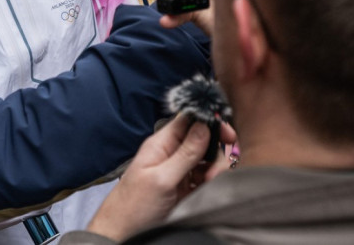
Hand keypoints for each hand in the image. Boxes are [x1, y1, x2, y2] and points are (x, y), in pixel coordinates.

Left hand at [86, 116, 232, 241]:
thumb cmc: (134, 205)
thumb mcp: (161, 178)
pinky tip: (210, 187)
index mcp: (161, 144)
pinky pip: (207, 176)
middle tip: (215, 169)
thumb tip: (203, 126)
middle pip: (203, 140)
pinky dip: (213, 180)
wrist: (125, 232)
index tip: (228, 133)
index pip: (188, 121)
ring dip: (216, 168)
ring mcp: (180, 170)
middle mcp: (172, 153)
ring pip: (208, 159)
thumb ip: (184, 153)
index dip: (209, 122)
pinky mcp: (187, 187)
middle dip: (216, 152)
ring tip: (210, 182)